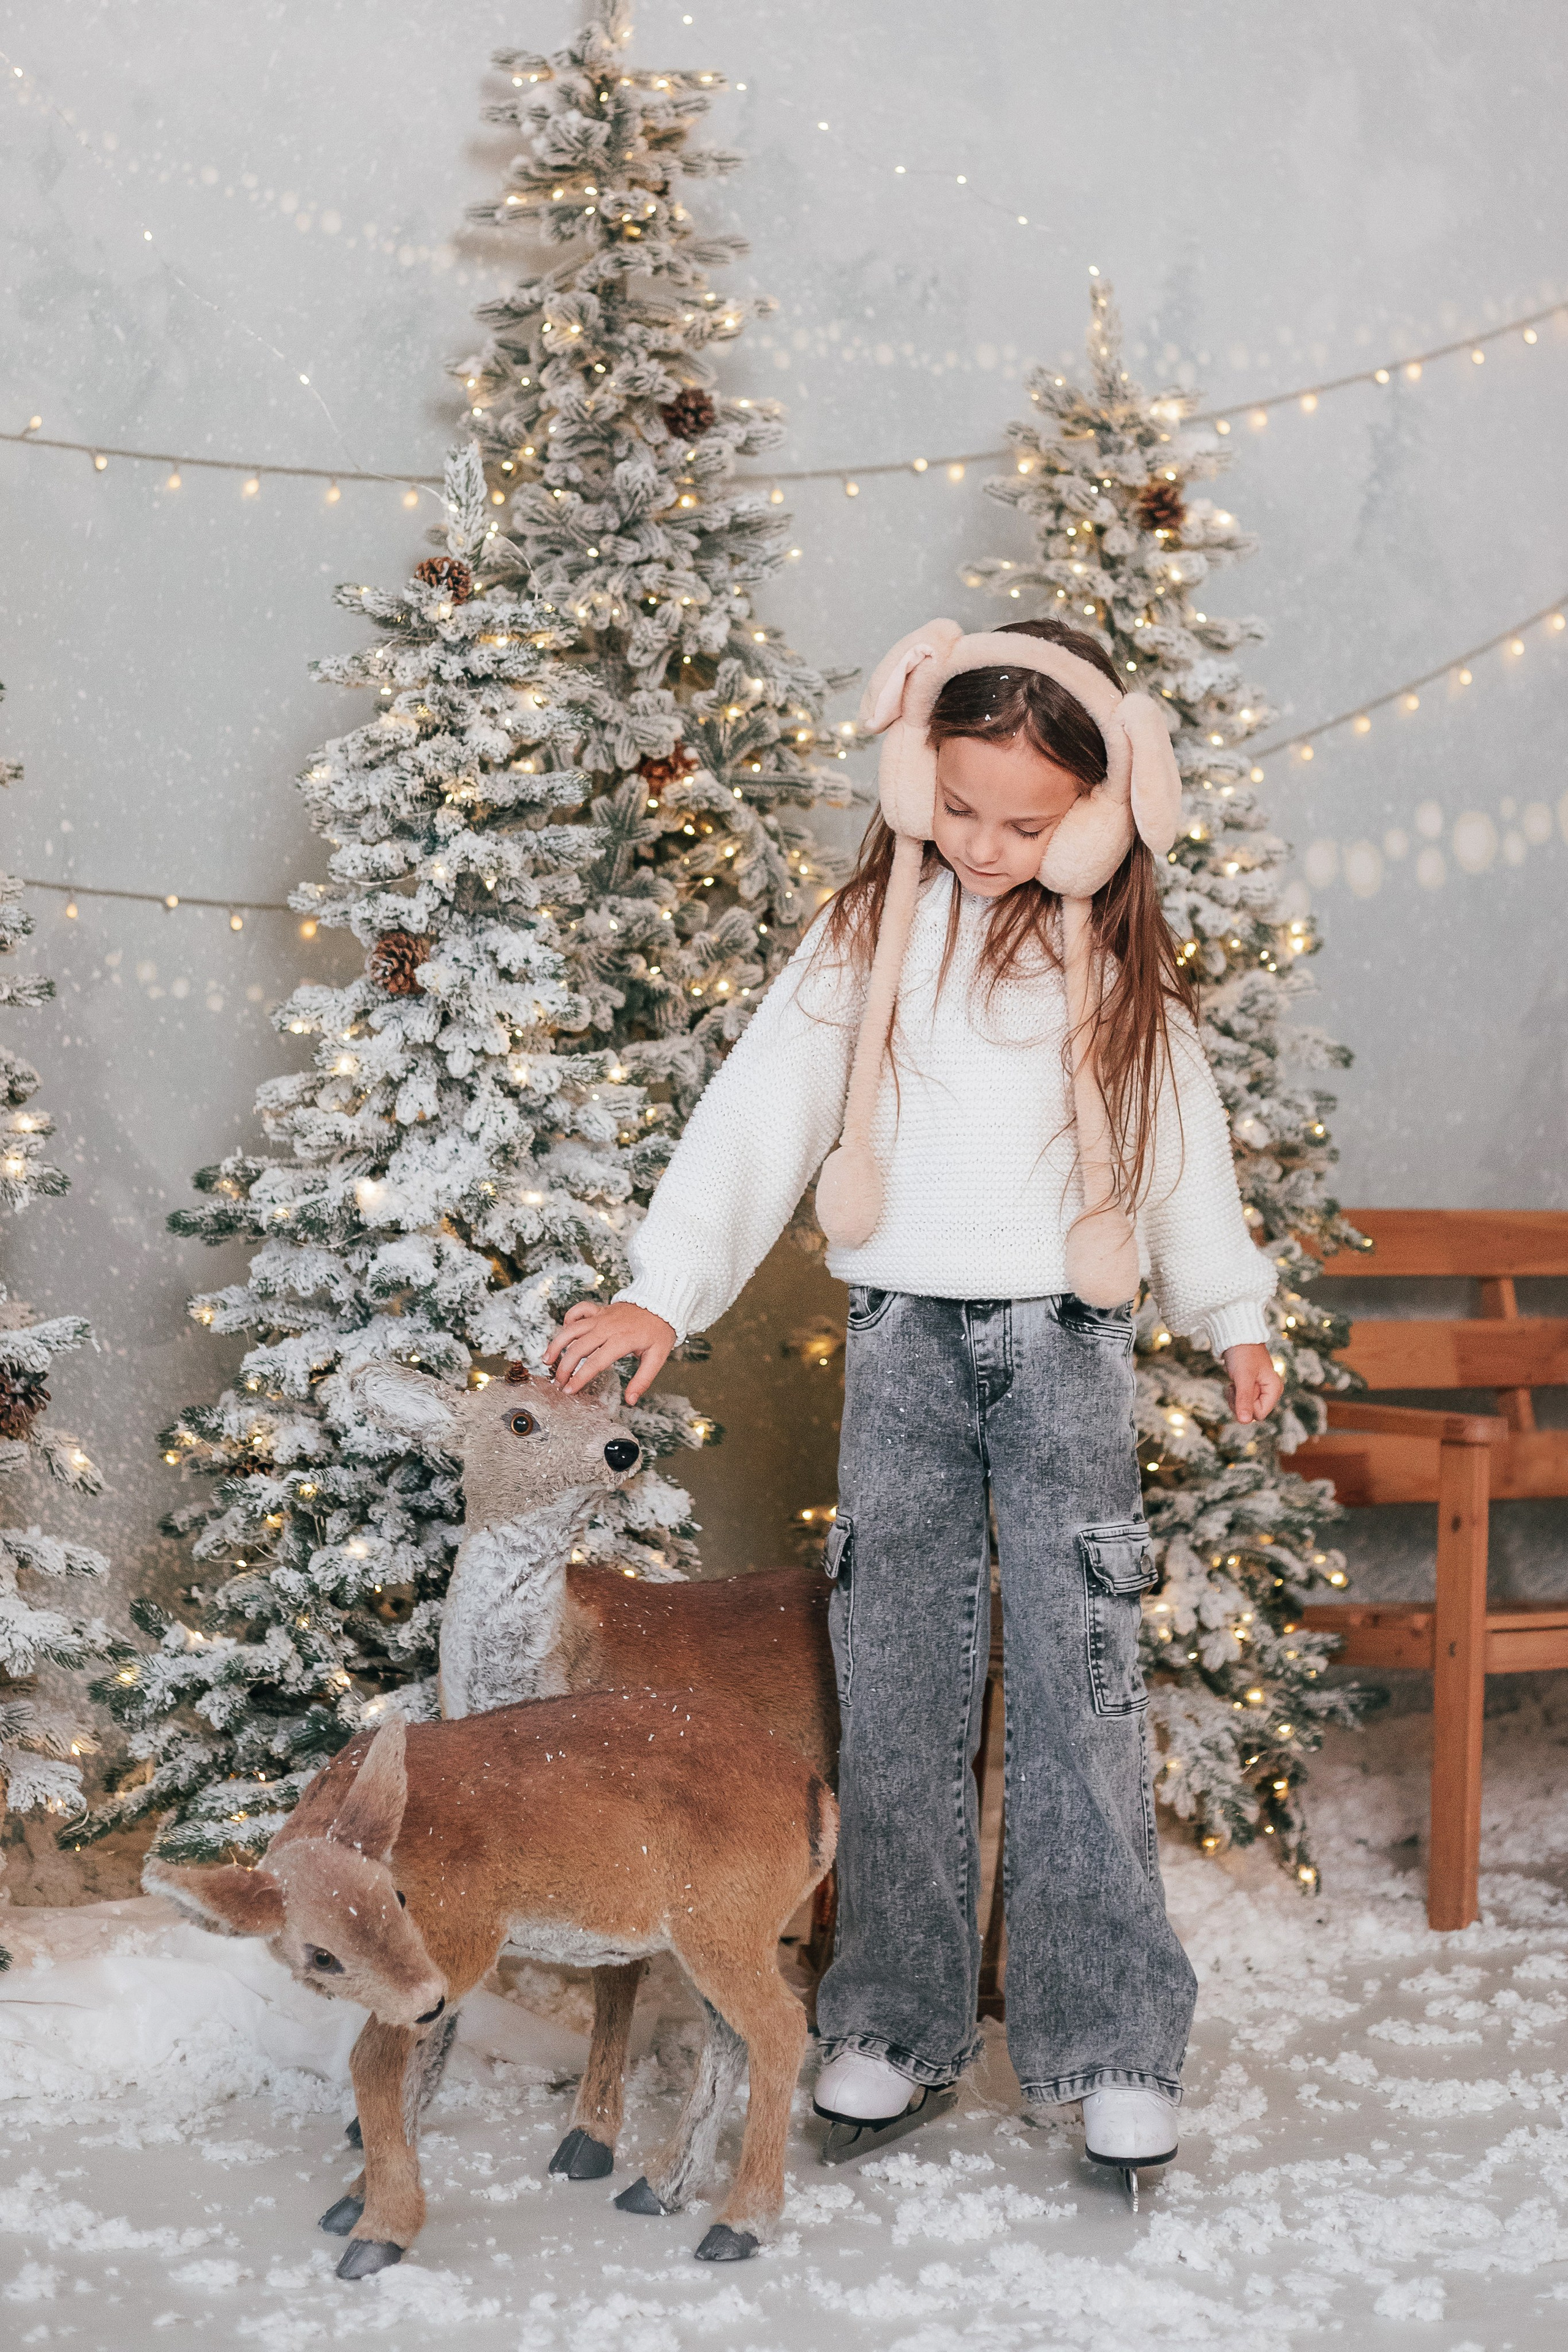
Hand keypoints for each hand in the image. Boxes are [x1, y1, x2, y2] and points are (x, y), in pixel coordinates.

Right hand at [542, 1300, 676, 1404]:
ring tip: (546, 1360)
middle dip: (564, 1367)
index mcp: (621, 1340)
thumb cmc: (659, 1331)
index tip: (569, 1391)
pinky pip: (578, 1311)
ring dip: (557, 1344)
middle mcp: (607, 1328)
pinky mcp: (599, 1310)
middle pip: (578, 1348)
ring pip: (572, 1329)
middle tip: (558, 1383)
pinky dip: (568, 1319)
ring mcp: (601, 1317)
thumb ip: (642, 1380)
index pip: (594, 1362)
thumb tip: (630, 1401)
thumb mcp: (657, 1358)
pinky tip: (564, 1332)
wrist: (661, 1303)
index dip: (579, 1378)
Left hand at [1224, 1341, 1282, 1424]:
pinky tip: (1232, 1382)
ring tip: (1233, 1383)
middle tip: (1234, 1386)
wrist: (1236, 1337)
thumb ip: (1244, 1399)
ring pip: (1244, 1408)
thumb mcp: (1243, 1377)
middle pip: (1251, 1413)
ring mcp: (1260, 1390)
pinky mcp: (1250, 1388)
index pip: (1259, 1414)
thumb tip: (1245, 1422)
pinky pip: (1240, 1400)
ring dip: (1234, 1398)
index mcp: (1274, 1389)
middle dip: (1238, 1403)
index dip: (1246, 1407)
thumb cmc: (1242, 1354)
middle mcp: (1269, 1392)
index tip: (1240, 1390)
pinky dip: (1233, 1393)